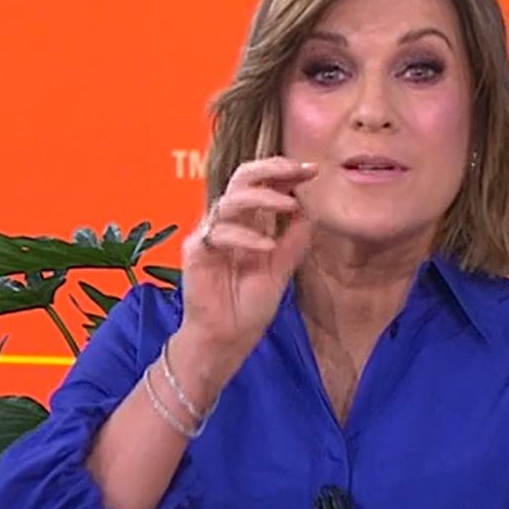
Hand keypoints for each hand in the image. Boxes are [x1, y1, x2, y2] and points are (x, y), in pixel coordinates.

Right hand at [176, 157, 320, 388]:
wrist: (227, 339)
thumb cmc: (248, 306)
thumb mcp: (282, 268)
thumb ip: (294, 238)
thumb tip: (309, 207)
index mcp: (246, 223)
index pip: (261, 185)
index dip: (284, 173)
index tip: (313, 171)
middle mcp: (226, 223)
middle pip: (241, 179)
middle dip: (272, 169)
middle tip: (299, 171)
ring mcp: (209, 236)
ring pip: (230, 200)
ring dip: (262, 198)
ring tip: (289, 205)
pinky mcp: (196, 252)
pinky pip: (218, 233)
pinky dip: (245, 236)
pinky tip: (267, 246)